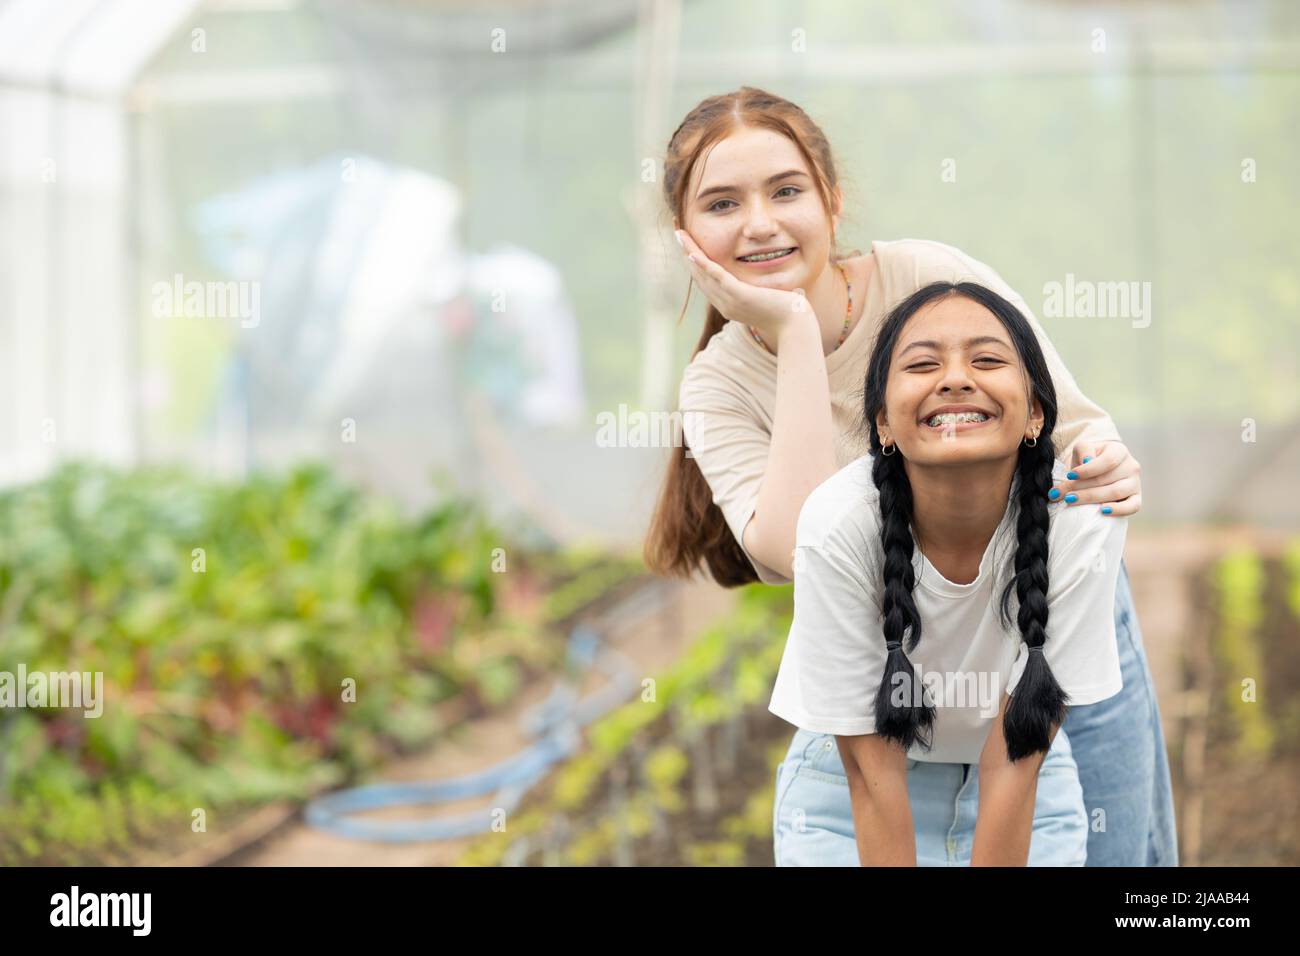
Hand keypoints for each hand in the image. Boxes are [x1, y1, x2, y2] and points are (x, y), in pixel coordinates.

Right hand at [675, 229, 816, 342]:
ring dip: (689, 253)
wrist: (795, 326)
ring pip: (703, 274)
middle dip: (687, 253)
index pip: (707, 280)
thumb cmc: (788, 312)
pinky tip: (692, 253)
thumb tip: (771, 278)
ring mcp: (730, 301)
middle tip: (678, 233)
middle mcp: (725, 304)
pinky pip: (717, 277)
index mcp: (729, 304)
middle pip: (699, 276)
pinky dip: (703, 265)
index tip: (688, 245)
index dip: (695, 262)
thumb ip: (764, 288)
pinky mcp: (739, 296)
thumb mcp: (770, 297)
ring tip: (679, 235)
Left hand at [1051, 440, 1141, 515]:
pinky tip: (1102, 511)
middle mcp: (1131, 466)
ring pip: (1116, 493)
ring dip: (1091, 498)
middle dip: (1080, 487)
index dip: (1088, 470)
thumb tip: (1085, 463)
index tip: (1069, 476)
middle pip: (1107, 479)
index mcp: (1119, 451)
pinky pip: (1133, 507)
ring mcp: (1135, 483)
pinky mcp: (1136, 498)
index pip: (1107, 461)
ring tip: (1071, 500)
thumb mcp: (1083, 449)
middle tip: (1061, 494)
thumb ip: (1083, 451)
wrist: (1098, 472)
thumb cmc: (1089, 459)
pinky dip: (1119, 510)